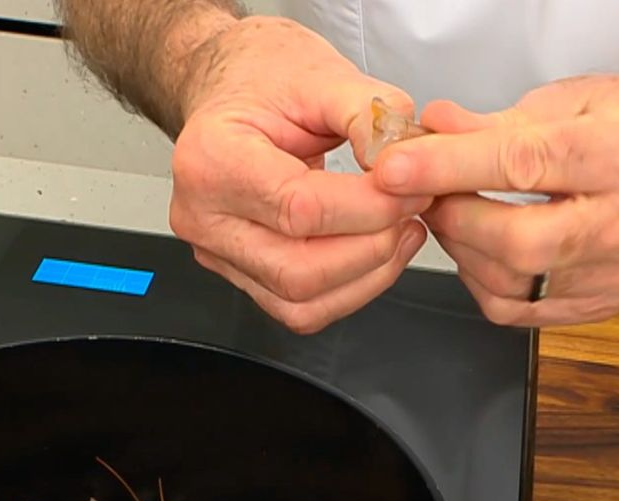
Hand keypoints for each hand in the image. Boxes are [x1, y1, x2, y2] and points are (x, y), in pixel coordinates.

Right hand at [170, 17, 431, 333]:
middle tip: (414, 211)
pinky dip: (348, 289)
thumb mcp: (322, 74)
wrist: (233, 89)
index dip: (369, 208)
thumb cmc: (265, 79)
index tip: (415, 188)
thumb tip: (404, 165)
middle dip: (373, 250)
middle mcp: (204, 216)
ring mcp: (217, 253)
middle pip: (298, 271)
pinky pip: (299, 308)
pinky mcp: (241, 274)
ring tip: (402, 232)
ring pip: (300, 305)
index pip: (298, 209)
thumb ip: (369, 115)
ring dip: (366, 277)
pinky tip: (376, 252)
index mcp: (212, 159)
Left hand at [367, 75, 618, 325]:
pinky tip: (478, 251)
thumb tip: (428, 130)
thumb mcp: (563, 102)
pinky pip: (517, 310)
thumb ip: (491, 123)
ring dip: (461, 251)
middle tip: (423, 198)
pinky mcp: (598, 305)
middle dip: (454, 221)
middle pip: (519, 242)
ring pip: (513, 283)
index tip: (394, 168)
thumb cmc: (616, 131)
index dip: (448, 168)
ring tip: (450, 217)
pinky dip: (482, 282)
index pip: (522, 164)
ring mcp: (617, 273)